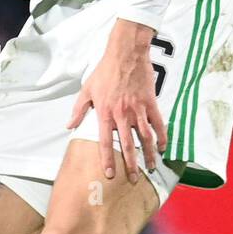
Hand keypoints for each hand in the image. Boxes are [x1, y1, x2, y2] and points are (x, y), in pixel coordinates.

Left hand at [67, 19, 166, 180]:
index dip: (107, 159)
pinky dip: (162, 136)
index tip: (110, 174)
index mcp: (105, 113)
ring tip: (150, 168)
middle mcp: (122, 115)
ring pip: (145, 138)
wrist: (125, 54)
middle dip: (130, 165)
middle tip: (133, 179)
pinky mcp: (150, 103)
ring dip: (148, 155)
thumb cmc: (105, 71)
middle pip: (127, 145)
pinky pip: (158, 124)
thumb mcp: (86, 89)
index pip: (104, 142)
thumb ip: (78, 110)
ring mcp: (138, 110)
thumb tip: (69, 126)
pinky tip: (163, 148)